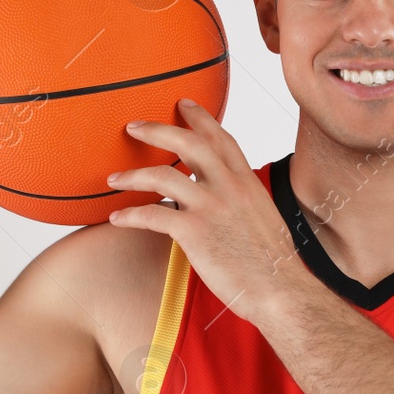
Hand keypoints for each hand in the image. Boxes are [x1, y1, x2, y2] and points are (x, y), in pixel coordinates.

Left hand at [104, 99, 310, 323]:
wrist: (280, 289)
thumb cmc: (272, 263)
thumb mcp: (263, 217)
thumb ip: (242, 201)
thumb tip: (227, 202)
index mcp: (246, 182)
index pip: (221, 138)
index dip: (201, 118)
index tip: (184, 103)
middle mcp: (229, 187)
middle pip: (188, 142)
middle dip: (157, 129)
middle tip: (133, 126)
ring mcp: (211, 207)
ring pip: (162, 175)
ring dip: (132, 174)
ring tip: (113, 178)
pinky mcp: (194, 232)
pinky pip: (152, 215)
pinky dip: (130, 215)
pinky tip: (117, 219)